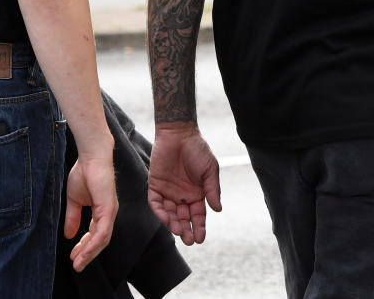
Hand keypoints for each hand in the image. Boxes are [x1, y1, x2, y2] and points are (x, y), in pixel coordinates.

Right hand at [64, 154, 117, 272]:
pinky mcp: (108, 208)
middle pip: (100, 241)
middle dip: (87, 254)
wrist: (90, 156)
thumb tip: (68, 235)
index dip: (85, 247)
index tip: (74, 256)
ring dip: (89, 253)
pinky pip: (102, 231)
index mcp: (101, 211)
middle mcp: (108, 214)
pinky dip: (93, 243)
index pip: (94, 235)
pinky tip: (84, 250)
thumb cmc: (84, 172)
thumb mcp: (74, 200)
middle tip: (76, 265)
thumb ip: (73, 217)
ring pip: (102, 240)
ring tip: (78, 262)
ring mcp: (110, 211)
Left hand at [148, 122, 220, 244]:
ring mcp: (168, 192)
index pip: (198, 216)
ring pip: (170, 214)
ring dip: (174, 224)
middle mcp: (182, 196)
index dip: (199, 227)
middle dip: (186, 230)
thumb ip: (212, 189)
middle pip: (183, 218)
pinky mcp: (155, 185)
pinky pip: (156, 203)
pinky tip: (166, 218)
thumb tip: (218, 209)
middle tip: (189, 240)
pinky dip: (160, 212)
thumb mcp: (210, 170)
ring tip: (179, 230)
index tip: (200, 239)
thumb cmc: (197, 149)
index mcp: (197, 194)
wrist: (179, 133)